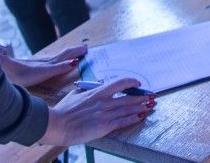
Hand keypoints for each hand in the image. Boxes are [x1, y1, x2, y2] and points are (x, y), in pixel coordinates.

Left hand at [0, 44, 86, 87]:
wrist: (6, 70)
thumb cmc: (25, 74)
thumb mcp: (45, 72)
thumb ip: (60, 67)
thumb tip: (75, 62)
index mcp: (51, 62)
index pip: (68, 54)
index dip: (77, 51)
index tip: (88, 48)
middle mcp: (48, 60)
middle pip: (64, 53)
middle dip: (75, 50)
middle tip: (85, 48)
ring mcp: (41, 62)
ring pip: (58, 56)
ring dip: (68, 54)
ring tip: (74, 53)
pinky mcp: (35, 66)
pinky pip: (52, 61)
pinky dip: (59, 59)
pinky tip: (55, 61)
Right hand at [39, 77, 155, 145]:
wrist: (57, 124)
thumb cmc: (63, 110)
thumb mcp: (76, 93)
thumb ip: (89, 88)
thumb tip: (100, 82)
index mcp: (97, 92)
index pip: (120, 83)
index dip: (131, 82)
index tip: (138, 83)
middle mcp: (104, 102)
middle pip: (128, 97)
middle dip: (142, 96)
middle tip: (152, 96)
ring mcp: (105, 114)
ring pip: (128, 108)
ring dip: (141, 106)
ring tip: (151, 105)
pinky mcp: (104, 127)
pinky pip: (122, 121)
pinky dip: (133, 118)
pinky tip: (141, 116)